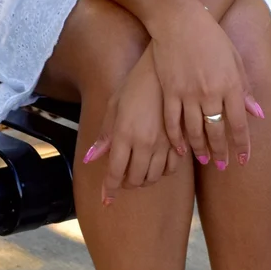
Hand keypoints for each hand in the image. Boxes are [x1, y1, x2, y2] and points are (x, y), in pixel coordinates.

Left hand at [82, 47, 181, 203]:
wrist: (166, 70)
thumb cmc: (135, 85)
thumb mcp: (114, 106)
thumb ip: (105, 135)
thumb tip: (91, 158)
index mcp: (124, 134)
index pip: (115, 173)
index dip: (110, 189)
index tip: (106, 199)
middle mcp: (144, 143)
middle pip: (135, 180)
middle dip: (125, 185)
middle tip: (121, 179)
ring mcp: (164, 143)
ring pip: (154, 177)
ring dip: (143, 181)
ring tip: (137, 173)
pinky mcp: (180, 140)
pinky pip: (171, 168)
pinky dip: (162, 172)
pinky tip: (156, 164)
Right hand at [149, 0, 262, 168]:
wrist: (180, 20)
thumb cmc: (211, 37)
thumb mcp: (234, 59)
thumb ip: (245, 88)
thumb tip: (257, 114)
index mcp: (231, 84)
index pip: (239, 124)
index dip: (241, 145)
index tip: (243, 160)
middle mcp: (211, 92)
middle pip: (217, 131)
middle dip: (221, 152)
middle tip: (222, 166)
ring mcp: (188, 93)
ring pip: (195, 131)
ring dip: (200, 149)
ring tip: (204, 159)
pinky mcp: (170, 91)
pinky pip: (172, 122)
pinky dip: (176, 138)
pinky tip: (180, 149)